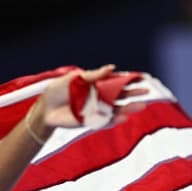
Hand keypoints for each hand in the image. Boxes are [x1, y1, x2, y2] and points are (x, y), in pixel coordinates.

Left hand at [28, 64, 146, 133]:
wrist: (45, 109)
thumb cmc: (57, 91)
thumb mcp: (74, 78)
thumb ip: (92, 75)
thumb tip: (112, 68)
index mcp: (96, 84)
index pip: (116, 80)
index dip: (129, 79)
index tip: (142, 78)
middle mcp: (98, 96)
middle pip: (119, 95)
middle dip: (133, 93)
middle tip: (146, 92)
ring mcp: (95, 109)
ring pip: (115, 109)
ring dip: (128, 108)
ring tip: (141, 106)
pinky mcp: (90, 121)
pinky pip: (104, 121)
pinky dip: (113, 120)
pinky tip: (123, 118)